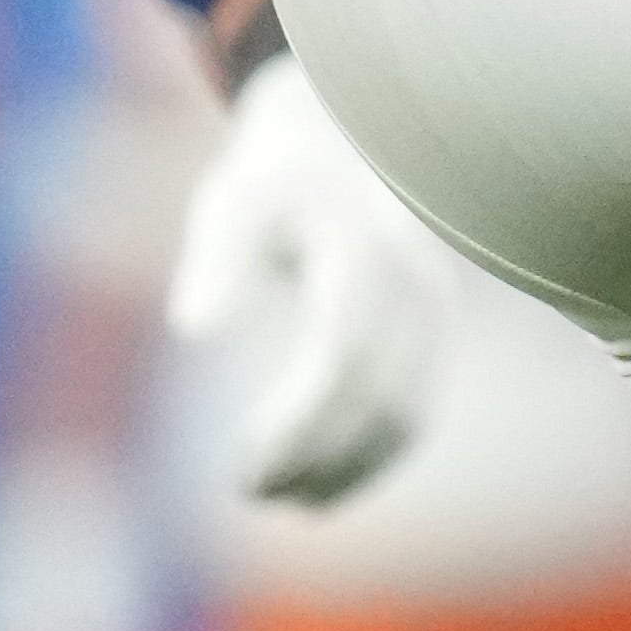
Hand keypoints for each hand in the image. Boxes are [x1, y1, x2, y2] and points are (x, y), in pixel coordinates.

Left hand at [166, 55, 455, 505]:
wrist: (353, 134)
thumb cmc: (278, 173)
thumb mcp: (235, 194)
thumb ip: (217, 253)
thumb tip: (192, 327)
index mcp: (364, 244)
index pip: (342, 356)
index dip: (298, 426)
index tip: (240, 469)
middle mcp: (415, 280)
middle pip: (380, 398)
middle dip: (316, 458)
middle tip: (246, 490)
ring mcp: (437, 306)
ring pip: (409, 414)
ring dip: (348, 469)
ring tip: (280, 496)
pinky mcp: (439, 329)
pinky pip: (417, 409)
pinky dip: (374, 455)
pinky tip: (320, 481)